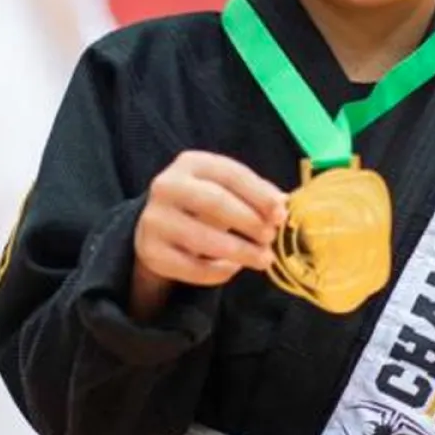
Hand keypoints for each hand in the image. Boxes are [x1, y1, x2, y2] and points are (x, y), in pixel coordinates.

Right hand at [134, 150, 286, 291]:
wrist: (159, 226)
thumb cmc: (204, 203)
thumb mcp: (227, 189)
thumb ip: (255, 194)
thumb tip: (283, 205)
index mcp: (191, 162)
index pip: (230, 173)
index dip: (259, 194)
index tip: (280, 214)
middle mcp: (167, 186)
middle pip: (214, 202)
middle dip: (249, 221)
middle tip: (270, 237)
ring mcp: (154, 219)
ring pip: (203, 239)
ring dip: (240, 251)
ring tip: (263, 258)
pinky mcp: (151, 252)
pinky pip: (192, 267)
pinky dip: (218, 271)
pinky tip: (234, 267)